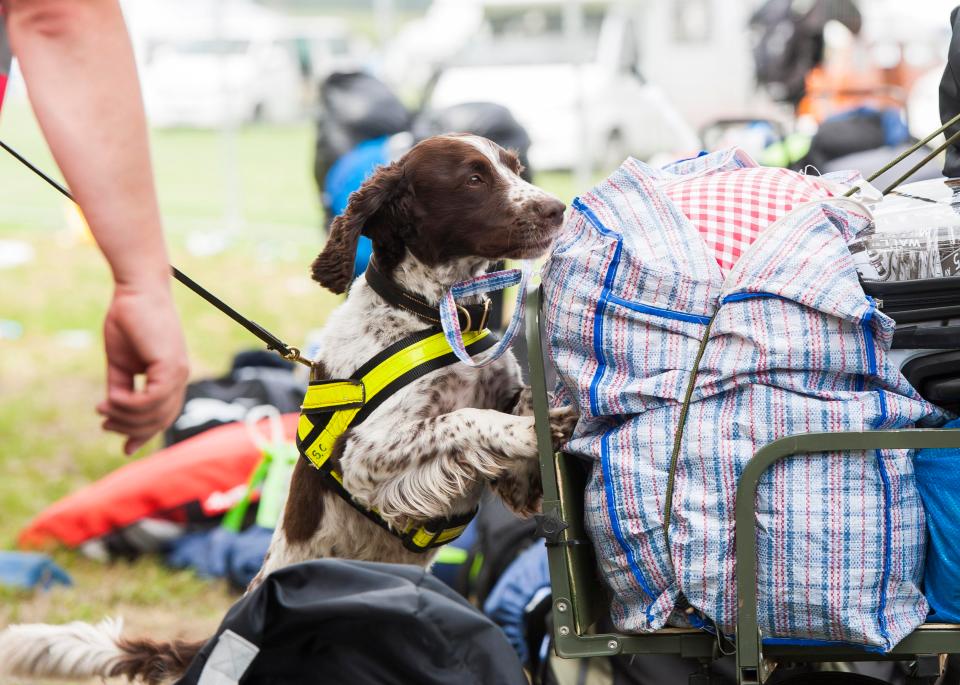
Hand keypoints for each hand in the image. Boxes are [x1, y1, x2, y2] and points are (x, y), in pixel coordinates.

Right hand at [96, 282, 188, 453]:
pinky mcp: (171, 365)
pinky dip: (129, 405)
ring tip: (104, 409)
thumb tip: (114, 414)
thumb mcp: (121, 364)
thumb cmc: (128, 321)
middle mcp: (179, 377)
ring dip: (125, 418)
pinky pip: (152, 399)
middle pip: (160, 420)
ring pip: (155, 413)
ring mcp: (178, 372)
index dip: (144, 434)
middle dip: (130, 429)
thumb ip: (121, 388)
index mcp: (171, 377)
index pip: (163, 415)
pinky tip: (113, 399)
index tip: (124, 448)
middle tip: (105, 424)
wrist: (136, 292)